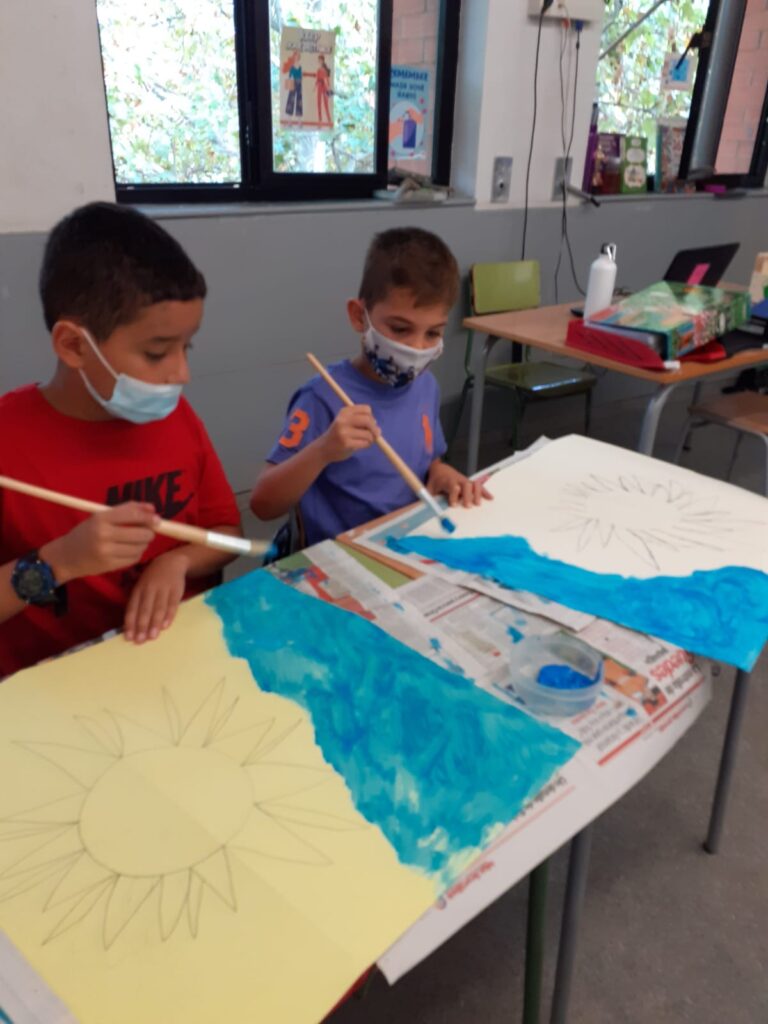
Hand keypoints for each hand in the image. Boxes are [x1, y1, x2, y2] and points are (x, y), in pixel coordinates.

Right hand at [41, 502, 158, 583]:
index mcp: (101, 518)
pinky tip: (128, 550)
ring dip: (143, 544)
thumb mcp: (101, 517)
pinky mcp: (110, 565)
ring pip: (140, 547)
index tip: (156, 518)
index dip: (149, 516)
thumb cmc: (86, 533)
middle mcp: (104, 534)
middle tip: (147, 532)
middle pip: (141, 533)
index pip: (133, 514)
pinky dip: (136, 554)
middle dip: (149, 532)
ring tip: (135, 541)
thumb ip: (126, 510)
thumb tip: (152, 508)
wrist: (66, 556)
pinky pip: (134, 558)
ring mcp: (107, 552)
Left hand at [124, 550, 188, 643]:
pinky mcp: (176, 590)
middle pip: (145, 609)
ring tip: (152, 637)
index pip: (132, 608)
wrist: (171, 562)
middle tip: (140, 640)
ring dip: (154, 623)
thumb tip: (132, 626)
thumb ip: (137, 604)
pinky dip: (169, 615)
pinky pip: (172, 604)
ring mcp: (163, 589)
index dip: (130, 622)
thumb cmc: (152, 580)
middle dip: (142, 625)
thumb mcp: (141, 587)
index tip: (128, 637)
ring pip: (158, 608)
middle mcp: (149, 589)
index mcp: (138, 590)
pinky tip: (165, 626)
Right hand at [320, 405, 379, 462]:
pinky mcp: (346, 443)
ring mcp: (344, 432)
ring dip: (370, 439)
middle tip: (373, 434)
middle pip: (368, 420)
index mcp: (345, 411)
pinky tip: (359, 445)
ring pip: (368, 433)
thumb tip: (377, 427)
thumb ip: (361, 421)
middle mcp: (343, 420)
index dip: (371, 417)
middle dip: (374, 428)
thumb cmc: (339, 434)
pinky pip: (365, 443)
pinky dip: (366, 445)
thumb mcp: (346, 421)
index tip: (368, 424)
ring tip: (364, 441)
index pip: (366, 409)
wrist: (324, 448)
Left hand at [427, 462, 492, 507]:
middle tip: (468, 506)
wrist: (439, 469)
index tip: (452, 505)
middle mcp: (457, 479)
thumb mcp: (429, 489)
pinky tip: (490, 498)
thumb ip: (428, 499)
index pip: (452, 486)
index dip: (453, 495)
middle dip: (467, 495)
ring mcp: (464, 480)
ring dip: (477, 494)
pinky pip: (478, 486)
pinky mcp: (469, 482)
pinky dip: (484, 491)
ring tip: (478, 504)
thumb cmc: (435, 481)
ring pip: (473, 484)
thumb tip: (423, 510)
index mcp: (447, 480)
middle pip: (465, 484)